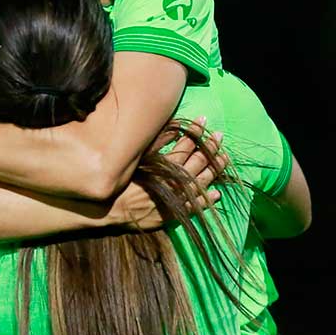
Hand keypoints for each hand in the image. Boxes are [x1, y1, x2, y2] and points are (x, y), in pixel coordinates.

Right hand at [110, 118, 227, 229]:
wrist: (110, 212)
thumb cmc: (120, 183)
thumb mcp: (137, 158)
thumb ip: (156, 143)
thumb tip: (175, 130)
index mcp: (167, 166)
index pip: (186, 144)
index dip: (197, 131)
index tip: (204, 119)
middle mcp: (176, 181)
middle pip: (199, 161)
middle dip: (211, 147)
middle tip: (220, 136)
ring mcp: (178, 198)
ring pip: (202, 182)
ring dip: (215, 169)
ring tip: (225, 158)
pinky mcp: (174, 214)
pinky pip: (195, 207)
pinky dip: (208, 200)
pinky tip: (217, 194)